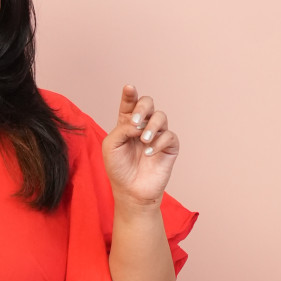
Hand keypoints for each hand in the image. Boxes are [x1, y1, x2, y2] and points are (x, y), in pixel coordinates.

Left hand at [100, 84, 178, 208]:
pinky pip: (169, 136)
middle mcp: (143, 126)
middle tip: (135, 122)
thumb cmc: (118, 169)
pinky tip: (149, 153)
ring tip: (143, 140)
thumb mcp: (111, 146)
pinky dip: (159, 142)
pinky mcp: (169, 147)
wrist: (131, 192)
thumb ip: (122, 129)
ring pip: (161, 116)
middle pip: (148, 103)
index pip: (130, 103)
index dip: (130, 94)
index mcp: (127, 123)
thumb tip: (139, 122)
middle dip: (142, 107)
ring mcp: (157, 135)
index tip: (129, 88)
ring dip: (151, 126)